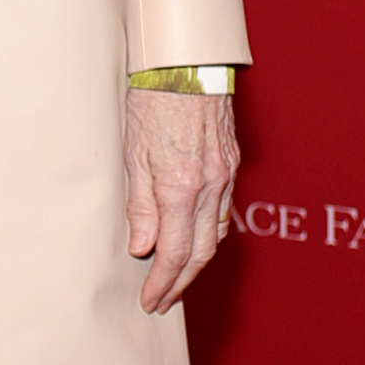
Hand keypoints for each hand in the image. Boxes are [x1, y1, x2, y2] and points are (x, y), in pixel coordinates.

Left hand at [124, 90, 239, 313]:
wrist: (187, 62)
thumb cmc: (153, 100)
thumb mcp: (133, 154)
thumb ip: (141, 206)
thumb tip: (143, 248)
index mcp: (182, 188)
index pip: (173, 253)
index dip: (162, 283)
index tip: (150, 301)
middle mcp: (210, 187)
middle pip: (199, 253)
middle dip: (180, 283)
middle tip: (163, 302)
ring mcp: (225, 176)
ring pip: (215, 234)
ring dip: (196, 262)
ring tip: (176, 278)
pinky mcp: (232, 163)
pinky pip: (223, 211)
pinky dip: (209, 234)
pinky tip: (196, 239)